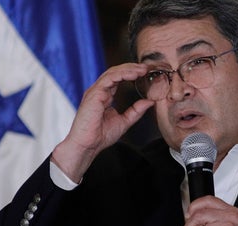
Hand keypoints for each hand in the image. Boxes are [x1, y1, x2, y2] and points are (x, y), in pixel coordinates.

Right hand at [52, 63, 153, 181]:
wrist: (87, 145)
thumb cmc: (100, 136)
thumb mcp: (124, 122)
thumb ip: (136, 111)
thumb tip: (150, 102)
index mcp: (104, 96)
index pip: (118, 78)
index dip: (132, 73)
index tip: (146, 73)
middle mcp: (99, 91)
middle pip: (115, 72)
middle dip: (132, 68)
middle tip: (147, 67)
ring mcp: (95, 91)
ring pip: (112, 72)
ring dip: (129, 69)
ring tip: (142, 69)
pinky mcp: (94, 94)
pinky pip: (109, 79)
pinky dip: (122, 74)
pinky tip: (133, 74)